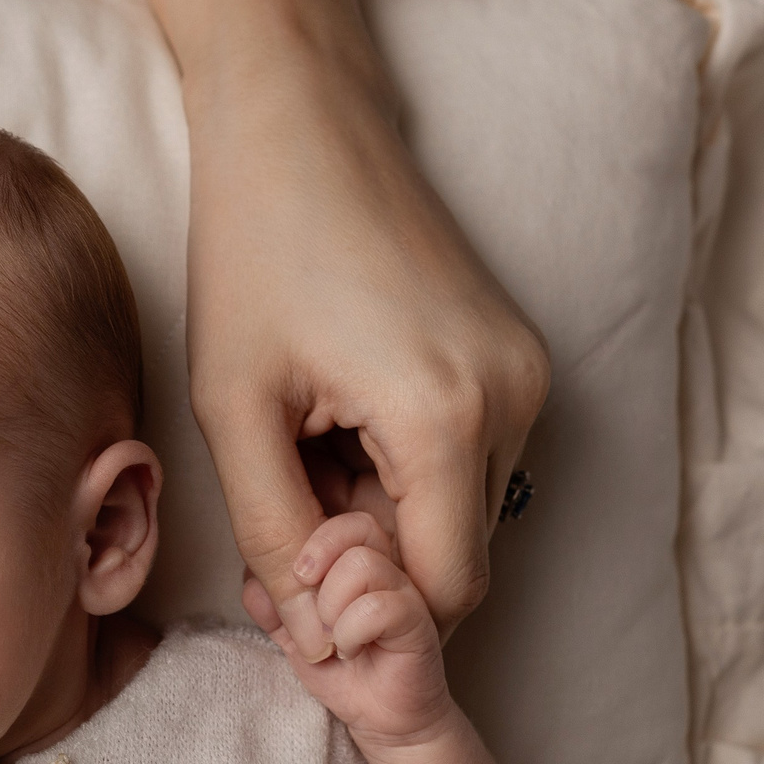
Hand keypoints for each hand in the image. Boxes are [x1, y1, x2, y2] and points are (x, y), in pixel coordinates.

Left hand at [185, 62, 549, 653]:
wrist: (300, 128)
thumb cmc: (254, 254)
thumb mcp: (236, 411)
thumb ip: (274, 534)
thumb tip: (312, 636)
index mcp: (447, 416)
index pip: (444, 593)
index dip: (366, 614)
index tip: (287, 583)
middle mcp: (514, 401)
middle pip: (460, 561)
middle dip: (370, 566)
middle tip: (277, 515)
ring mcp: (527, 377)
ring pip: (465, 517)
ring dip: (387, 519)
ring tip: (305, 452)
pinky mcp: (519, 358)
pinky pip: (471, 464)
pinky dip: (407, 474)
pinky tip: (339, 424)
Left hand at [243, 512, 453, 748]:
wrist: (384, 721)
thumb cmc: (342, 673)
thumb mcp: (292, 637)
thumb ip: (271, 606)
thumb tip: (251, 579)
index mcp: (358, 558)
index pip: (335, 514)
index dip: (306, 541)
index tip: (294, 579)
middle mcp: (388, 565)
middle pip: (354, 526)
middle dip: (316, 565)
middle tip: (310, 605)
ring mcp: (407, 590)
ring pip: (363, 562)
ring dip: (332, 606)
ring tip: (335, 637)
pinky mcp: (419, 621)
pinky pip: (378, 605)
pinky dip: (350, 632)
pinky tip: (352, 651)